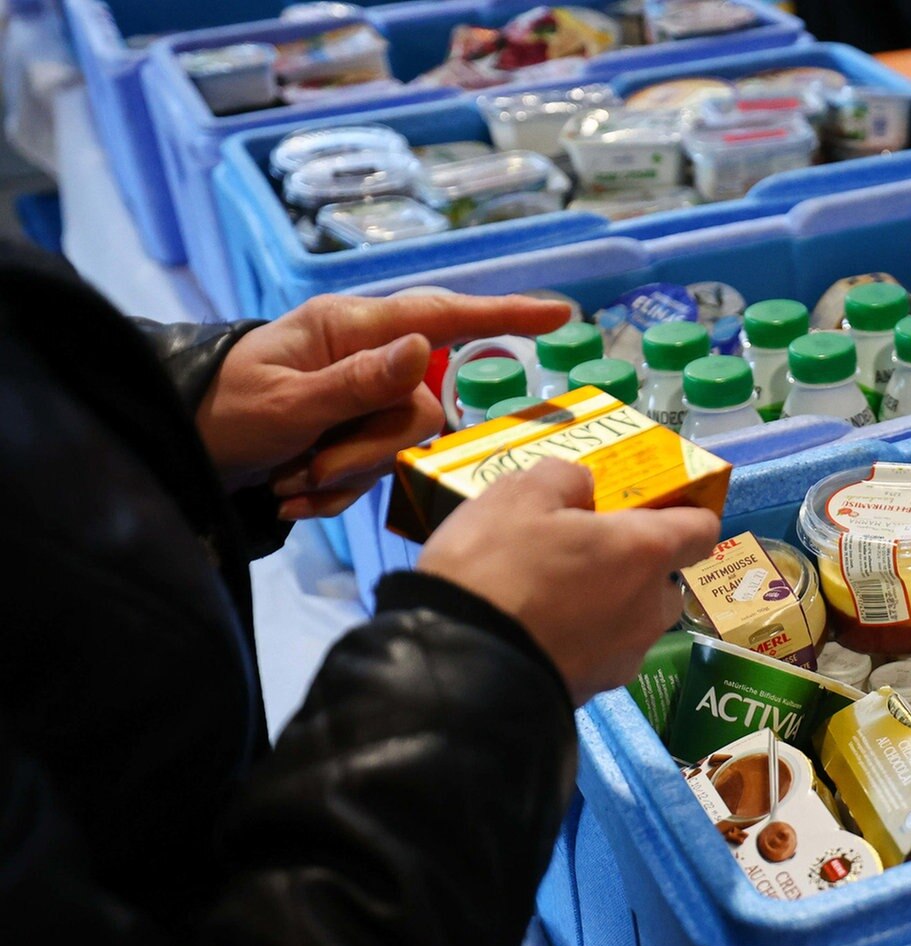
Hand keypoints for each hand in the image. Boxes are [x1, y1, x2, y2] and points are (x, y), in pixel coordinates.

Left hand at [198, 292, 570, 517]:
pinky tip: (292, 494)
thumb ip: (358, 382)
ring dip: (347, 475)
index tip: (559, 316)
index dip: (503, 316)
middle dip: (369, 450)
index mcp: (347, 329)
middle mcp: (365, 358)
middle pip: (420, 406)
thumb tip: (424, 347)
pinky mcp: (356, 438)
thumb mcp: (285, 403)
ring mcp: (363, 400)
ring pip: (400, 445)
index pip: (440, 315)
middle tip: (310, 471)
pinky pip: (375, 471)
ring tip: (290, 483)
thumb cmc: (221, 414)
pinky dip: (336, 492)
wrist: (181, 451)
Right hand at [415, 459, 720, 703]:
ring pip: (632, 620)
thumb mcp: (517, 496)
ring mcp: (626, 657)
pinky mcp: (595, 692)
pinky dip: (580, 640)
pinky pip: (599, 654)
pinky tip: (536, 631)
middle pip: (663, 580)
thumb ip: (563, 479)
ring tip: (549, 595)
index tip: (648, 509)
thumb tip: (583, 489)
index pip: (701, 529)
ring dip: (606, 605)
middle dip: (633, 566)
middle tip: (580, 552)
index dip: (682, 515)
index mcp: (646, 553)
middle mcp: (650, 608)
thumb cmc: (496, 570)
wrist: (460, 672)